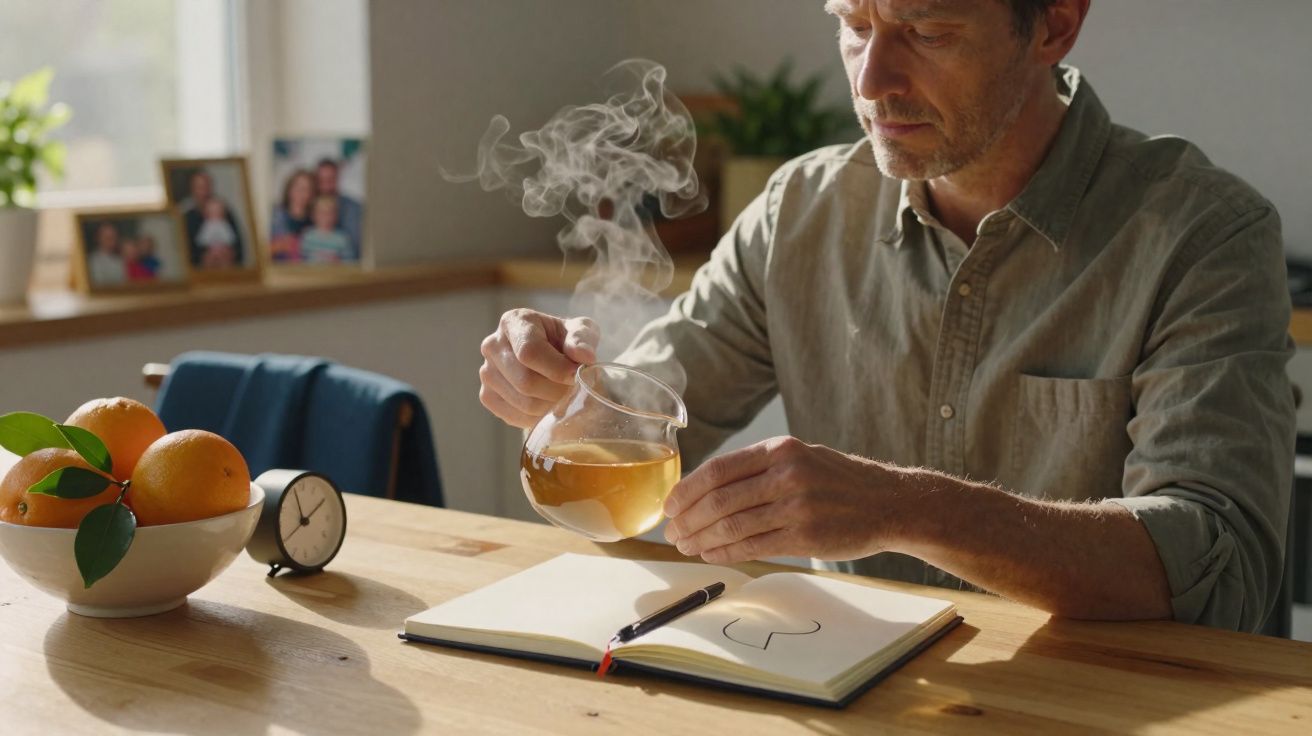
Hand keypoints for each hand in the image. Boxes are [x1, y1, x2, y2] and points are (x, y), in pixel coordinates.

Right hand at [478, 308, 599, 428]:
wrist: (551, 357)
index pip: (529, 351)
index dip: (556, 369)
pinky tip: (548, 404)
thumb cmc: (566, 341)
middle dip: (557, 391)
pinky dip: (537, 417)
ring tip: (563, 396)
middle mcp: (493, 345)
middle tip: (574, 390)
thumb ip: (583, 339)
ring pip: (523, 402)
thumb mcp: (581, 330)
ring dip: (551, 406)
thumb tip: (584, 356)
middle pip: (525, 381)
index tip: (576, 375)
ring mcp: (486, 372)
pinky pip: (514, 416)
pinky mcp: (487, 396)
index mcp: (514, 322)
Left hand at [662, 436, 913, 563]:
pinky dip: (725, 553)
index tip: (670, 506)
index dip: (687, 490)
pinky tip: (711, 554)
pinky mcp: (805, 537)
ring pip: (732, 525)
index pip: (719, 470)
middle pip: (719, 499)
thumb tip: (705, 489)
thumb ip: (758, 468)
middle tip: (671, 533)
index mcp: (780, 449)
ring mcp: (797, 507)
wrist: (889, 503)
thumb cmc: (838, 481)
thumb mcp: (800, 457)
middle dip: (688, 519)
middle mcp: (787, 475)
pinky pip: (753, 546)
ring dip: (702, 539)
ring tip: (685, 546)